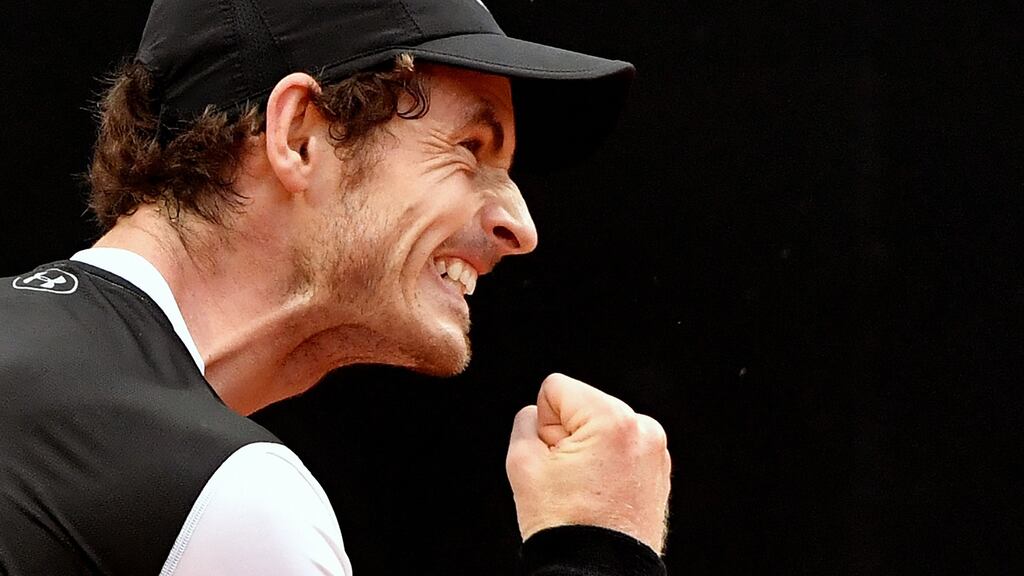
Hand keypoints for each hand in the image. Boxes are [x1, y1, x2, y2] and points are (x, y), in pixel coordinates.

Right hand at [506, 373, 671, 552]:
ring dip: (585, 450)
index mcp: (613, 419)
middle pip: (580, 406)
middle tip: (568, 479)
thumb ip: (524, 423)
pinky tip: (600, 494)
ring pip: (598, 427)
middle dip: (566, 436)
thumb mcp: (522, 464)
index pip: (555, 388)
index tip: (554, 459)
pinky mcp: (658, 469)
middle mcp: (642, 427)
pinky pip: (618, 448)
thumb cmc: (565, 524)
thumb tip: (538, 413)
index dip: (543, 424)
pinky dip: (605, 464)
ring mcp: (655, 449)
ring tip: (584, 489)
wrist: (598, 574)